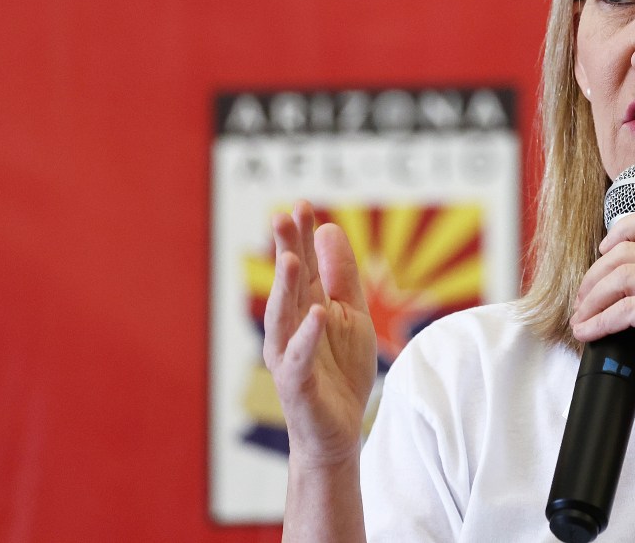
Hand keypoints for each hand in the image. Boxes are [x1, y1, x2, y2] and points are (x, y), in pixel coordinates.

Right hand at [262, 201, 376, 467]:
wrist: (338, 430)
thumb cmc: (341, 370)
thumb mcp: (352, 313)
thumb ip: (341, 274)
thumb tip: (330, 228)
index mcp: (305, 307)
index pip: (302, 265)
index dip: (301, 237)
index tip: (302, 204)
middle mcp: (290, 327)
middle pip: (288, 284)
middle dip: (286, 250)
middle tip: (282, 216)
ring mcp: (289, 355)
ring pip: (284, 317)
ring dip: (285, 288)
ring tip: (289, 258)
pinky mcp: (297, 383)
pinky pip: (301, 357)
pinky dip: (308, 337)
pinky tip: (318, 315)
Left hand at [569, 211, 634, 454]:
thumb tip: (597, 284)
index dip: (621, 231)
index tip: (601, 255)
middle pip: (628, 251)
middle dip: (594, 277)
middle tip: (581, 304)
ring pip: (623, 276)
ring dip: (592, 300)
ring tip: (581, 320)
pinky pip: (626, 308)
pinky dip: (600, 321)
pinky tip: (590, 333)